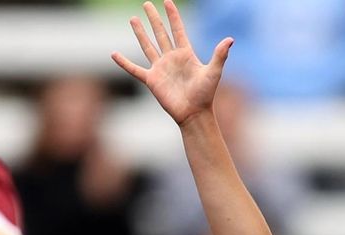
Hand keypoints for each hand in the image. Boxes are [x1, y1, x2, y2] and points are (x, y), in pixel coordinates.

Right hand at [112, 1, 233, 125]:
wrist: (194, 113)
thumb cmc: (205, 94)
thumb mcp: (214, 72)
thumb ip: (220, 55)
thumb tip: (230, 39)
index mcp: (185, 54)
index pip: (177, 30)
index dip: (173, 16)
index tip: (168, 1)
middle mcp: (171, 58)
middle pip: (160, 33)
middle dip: (154, 18)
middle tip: (146, 4)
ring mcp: (160, 68)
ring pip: (147, 46)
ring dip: (140, 33)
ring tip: (133, 19)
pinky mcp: (151, 80)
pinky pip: (135, 69)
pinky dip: (124, 63)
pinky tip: (113, 54)